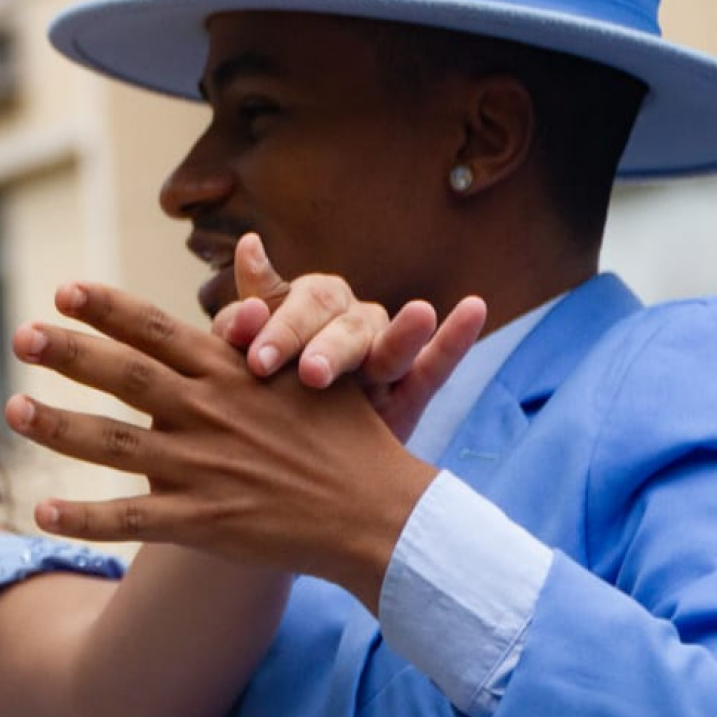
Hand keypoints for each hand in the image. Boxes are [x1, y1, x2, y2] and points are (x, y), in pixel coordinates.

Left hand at [7, 280, 441, 607]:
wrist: (377, 512)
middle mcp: (210, 413)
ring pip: (112, 445)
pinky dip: (84, 517)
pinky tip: (42, 511)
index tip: (62, 290)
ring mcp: (203, 469)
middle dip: (66, 353)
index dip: (106, 308)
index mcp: (233, 371)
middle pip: (122, 377)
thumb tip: (251, 246)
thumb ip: (271, 305)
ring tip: (12, 410)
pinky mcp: (203, 522)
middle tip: (20, 336)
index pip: (156, 330)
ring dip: (56, 427)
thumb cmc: (347, 432)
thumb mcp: (314, 358)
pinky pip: (131, 519)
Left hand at [209, 234, 486, 442]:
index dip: (280, 324)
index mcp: (303, 311)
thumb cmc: (259, 403)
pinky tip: (474, 308)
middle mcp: (345, 324)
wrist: (286, 469)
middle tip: (312, 375)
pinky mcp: (409, 392)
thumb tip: (249, 247)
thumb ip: (242, 322)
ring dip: (403, 332)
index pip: (297, 301)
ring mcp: (381, 356)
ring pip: (390, 340)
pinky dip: (456, 338)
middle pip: (343, 319)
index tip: (255, 357)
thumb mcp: (242, 365)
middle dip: (328, 345)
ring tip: (421, 313)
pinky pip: (437, 363)